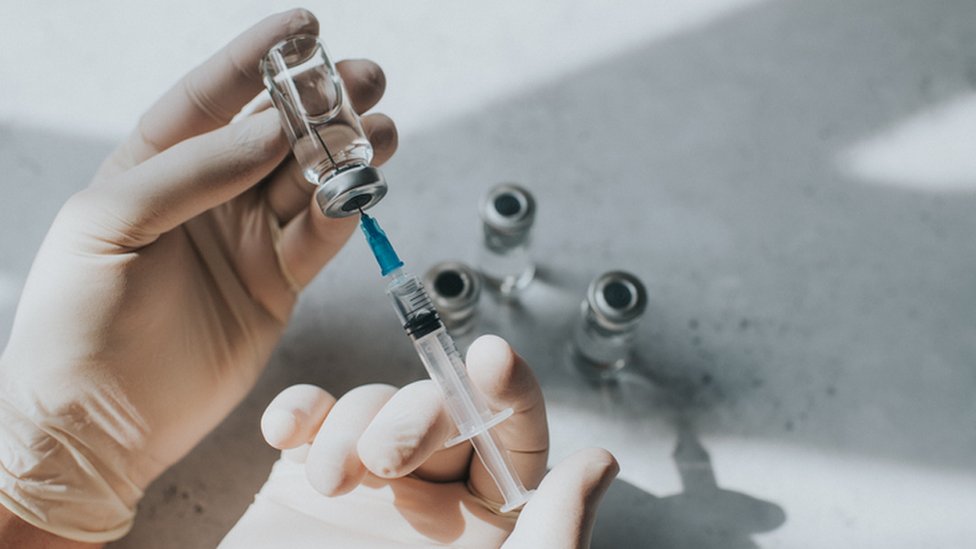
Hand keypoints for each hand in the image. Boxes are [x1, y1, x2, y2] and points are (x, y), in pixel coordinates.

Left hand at [0, 9, 396, 542]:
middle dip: (321, 102)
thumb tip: (269, 131)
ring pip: (308, 182)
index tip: (306, 27)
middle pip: (275, 134)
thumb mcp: (110, 225)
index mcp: (154, 166)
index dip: (258, 58)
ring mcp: (245, 239)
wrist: (96, 421)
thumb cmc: (77, 320)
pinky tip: (364, 186)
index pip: (211, 97)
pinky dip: (344, 212)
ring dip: (347, 153)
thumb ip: (191, 173)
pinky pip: (319, 238)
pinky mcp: (276, 284)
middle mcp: (207, 196)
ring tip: (381, 130)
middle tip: (366, 78)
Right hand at [220, 336, 617, 548]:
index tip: (492, 358)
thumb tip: (601, 461)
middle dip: (414, 415)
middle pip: (440, 407)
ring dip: (349, 426)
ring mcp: (367, 481)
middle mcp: (432, 492)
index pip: (514, 430)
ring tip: (330, 484)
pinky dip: (298, 411)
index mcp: (488, 516)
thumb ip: (554, 532)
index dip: (509, 386)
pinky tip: (283, 432)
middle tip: (385, 459)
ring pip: (374, 404)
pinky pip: (309, 418)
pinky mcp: (303, 481)